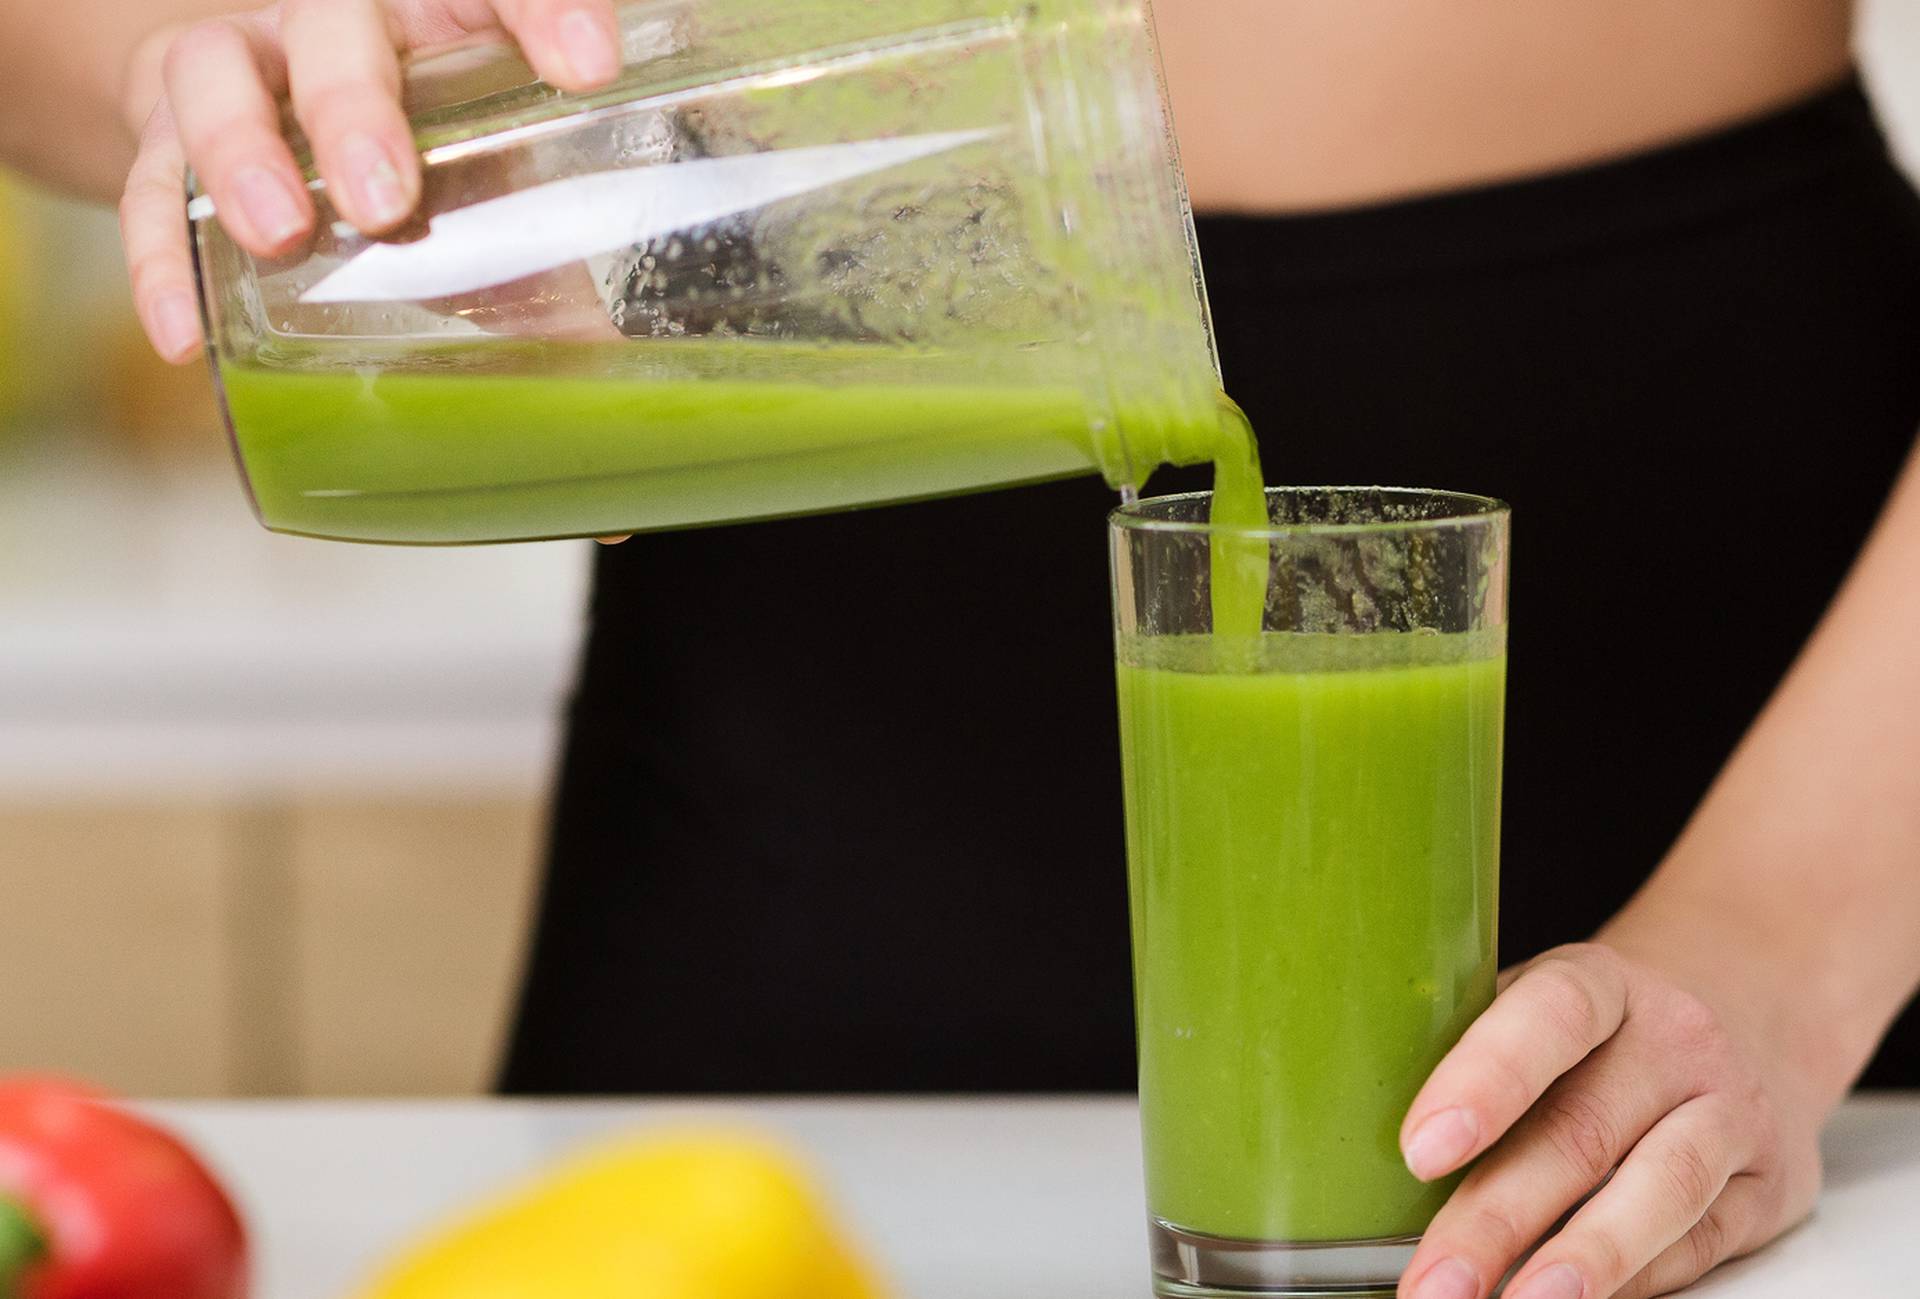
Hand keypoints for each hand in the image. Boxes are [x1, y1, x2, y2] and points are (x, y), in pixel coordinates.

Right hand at [119, 0, 622, 362]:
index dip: (545, 14)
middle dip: (354, 109)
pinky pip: (149, 180)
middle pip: (336, 31)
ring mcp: (249, 65)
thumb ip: (550, 258)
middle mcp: (342, 21)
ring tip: (276, 234)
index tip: (589, 68)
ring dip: (241, 155)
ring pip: (219, 76)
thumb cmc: (417, 143)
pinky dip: (159, 258)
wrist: (275, 115)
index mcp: (444, 15)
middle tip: (385, 201)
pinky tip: (184, 331)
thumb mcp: (493, 177)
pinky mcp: (166, 126)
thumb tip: (602, 393)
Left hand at [1395, 942, 1824, 1298]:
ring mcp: (1731, 1110)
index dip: (1484, 1080)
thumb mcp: (1537, 1002)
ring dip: (1582, 1261)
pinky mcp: (1772, 1184)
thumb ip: (1466, 1049)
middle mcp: (1676, 1039)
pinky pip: (1700, 1241)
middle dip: (1498, 1218)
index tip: (1420, 1148)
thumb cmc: (1603, 1024)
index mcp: (1599, 981)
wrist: (1752, 1004)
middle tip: (1434, 1280)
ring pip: (1659, 1190)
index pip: (1548, 1017)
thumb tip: (1353, 1128)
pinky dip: (1637, 1281)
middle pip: (1583, 1131)